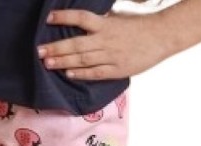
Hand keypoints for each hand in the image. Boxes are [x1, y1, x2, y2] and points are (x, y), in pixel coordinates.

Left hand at [37, 8, 168, 80]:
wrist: (161, 37)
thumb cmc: (139, 25)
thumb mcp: (118, 17)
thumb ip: (101, 21)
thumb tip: (83, 21)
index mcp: (106, 24)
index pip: (81, 17)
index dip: (64, 17)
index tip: (49, 18)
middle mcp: (106, 39)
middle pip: (76, 43)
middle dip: (56, 48)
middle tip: (39, 51)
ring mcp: (111, 56)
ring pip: (83, 59)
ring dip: (63, 61)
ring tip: (47, 63)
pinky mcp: (118, 69)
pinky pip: (96, 73)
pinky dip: (81, 74)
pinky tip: (68, 74)